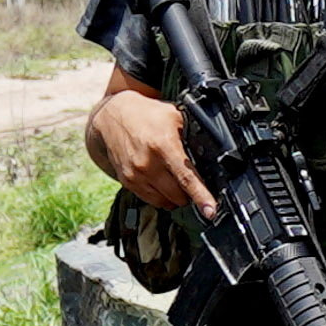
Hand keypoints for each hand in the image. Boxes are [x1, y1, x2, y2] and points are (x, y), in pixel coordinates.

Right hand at [85, 80, 211, 216]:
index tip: (210, 210)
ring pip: (165, 201)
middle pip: (178, 195)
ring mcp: (135, 175)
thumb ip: (192, 134)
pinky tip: (164, 184)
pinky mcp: (127, 181)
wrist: (112, 116)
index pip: (186, 177)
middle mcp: (147, 163)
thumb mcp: (174, 116)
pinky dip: (161, 197)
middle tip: (194, 183)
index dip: (201, 196)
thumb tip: (213, 152)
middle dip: (190, 194)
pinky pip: (151, 200)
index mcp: (163, 145)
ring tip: (178, 182)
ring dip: (176, 197)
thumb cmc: (146, 115)